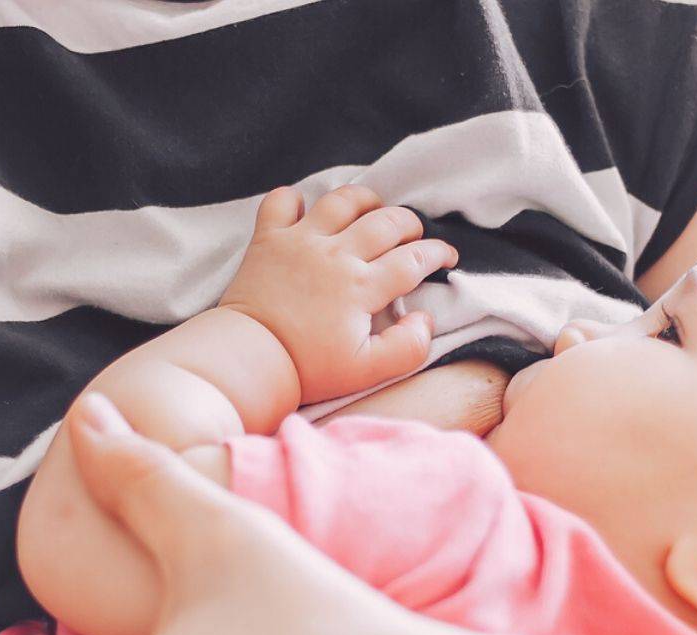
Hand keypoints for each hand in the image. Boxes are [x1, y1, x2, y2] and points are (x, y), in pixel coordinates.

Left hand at [220, 184, 456, 402]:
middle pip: (385, 222)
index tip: (447, 258)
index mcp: (362, 286)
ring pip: (342, 200)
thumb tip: (425, 319)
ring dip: (365, 200)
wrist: (249, 359)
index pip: (413, 259)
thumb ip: (408, 348)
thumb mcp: (368, 371)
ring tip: (374, 210)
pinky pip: (282, 201)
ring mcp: (300, 241)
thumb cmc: (309, 368)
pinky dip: (295, 200)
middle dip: (409, 225)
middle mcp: (336, 254)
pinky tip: (305, 213)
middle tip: (413, 237)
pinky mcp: (268, 239)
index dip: (438, 254)